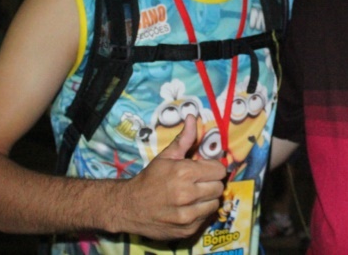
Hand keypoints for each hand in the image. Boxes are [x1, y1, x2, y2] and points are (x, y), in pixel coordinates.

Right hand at [115, 115, 226, 239]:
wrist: (128, 207)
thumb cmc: (149, 179)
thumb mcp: (166, 156)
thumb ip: (184, 139)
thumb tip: (192, 117)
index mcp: (184, 173)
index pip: (219, 170)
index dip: (213, 167)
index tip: (204, 169)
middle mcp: (187, 195)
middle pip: (219, 187)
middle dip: (211, 182)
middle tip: (198, 182)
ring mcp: (187, 215)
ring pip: (215, 203)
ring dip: (207, 198)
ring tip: (193, 195)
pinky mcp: (187, 230)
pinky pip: (206, 218)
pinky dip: (200, 212)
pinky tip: (187, 208)